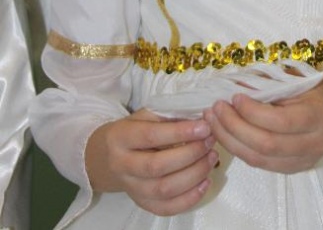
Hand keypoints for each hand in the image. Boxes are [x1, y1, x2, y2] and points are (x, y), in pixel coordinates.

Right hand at [85, 108, 217, 215]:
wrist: (110, 155)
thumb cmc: (135, 130)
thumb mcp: (146, 115)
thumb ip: (169, 116)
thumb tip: (199, 119)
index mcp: (121, 137)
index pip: (151, 136)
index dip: (180, 133)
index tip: (204, 127)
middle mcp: (121, 165)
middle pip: (157, 166)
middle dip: (190, 154)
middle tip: (210, 142)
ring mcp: (130, 188)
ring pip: (164, 190)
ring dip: (194, 174)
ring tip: (212, 157)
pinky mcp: (141, 203)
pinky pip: (166, 208)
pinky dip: (189, 198)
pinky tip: (205, 181)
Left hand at [204, 76, 322, 173]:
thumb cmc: (310, 88)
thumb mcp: (293, 79)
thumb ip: (266, 83)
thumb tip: (232, 85)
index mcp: (317, 116)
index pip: (280, 122)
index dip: (252, 112)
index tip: (233, 97)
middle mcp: (313, 144)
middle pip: (266, 144)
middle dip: (234, 127)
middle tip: (215, 109)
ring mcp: (303, 161)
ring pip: (258, 159)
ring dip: (229, 140)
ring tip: (211, 121)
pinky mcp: (291, 170)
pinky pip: (259, 164)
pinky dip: (237, 149)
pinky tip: (223, 133)